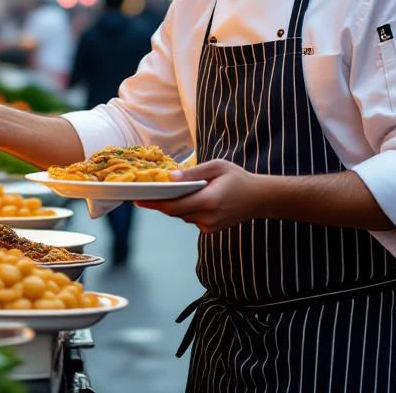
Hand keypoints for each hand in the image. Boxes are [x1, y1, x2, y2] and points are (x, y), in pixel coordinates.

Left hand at [136, 160, 264, 233]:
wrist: (259, 198)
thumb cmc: (238, 178)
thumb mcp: (217, 167)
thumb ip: (193, 173)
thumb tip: (170, 177)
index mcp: (208, 201)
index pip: (173, 205)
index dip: (153, 203)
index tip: (136, 199)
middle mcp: (207, 217)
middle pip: (174, 212)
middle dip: (159, 202)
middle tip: (143, 193)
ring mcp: (209, 226)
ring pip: (181, 216)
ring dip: (173, 205)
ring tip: (164, 192)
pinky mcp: (210, 229)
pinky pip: (190, 218)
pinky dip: (185, 208)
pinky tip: (188, 198)